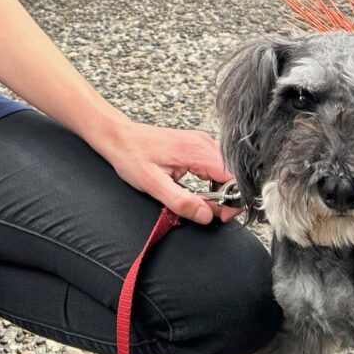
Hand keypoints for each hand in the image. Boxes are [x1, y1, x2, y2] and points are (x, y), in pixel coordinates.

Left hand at [95, 121, 242, 225]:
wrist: (120, 138)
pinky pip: (217, 165)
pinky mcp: (198, 145)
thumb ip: (181, 201)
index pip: (233, 176)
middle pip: (233, 174)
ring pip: (227, 170)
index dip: (233, 199)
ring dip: (220, 189)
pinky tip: (200, 189)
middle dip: (227, 197)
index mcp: (196, 150)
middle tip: (209, 212)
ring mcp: (202, 142)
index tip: (221, 215)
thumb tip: (207, 216)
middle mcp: (203, 143)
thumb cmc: (132, 156)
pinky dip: (214, 180)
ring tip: (202, 201)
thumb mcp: (152, 184)